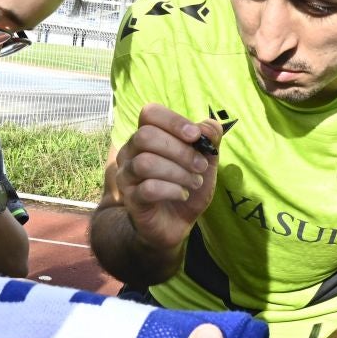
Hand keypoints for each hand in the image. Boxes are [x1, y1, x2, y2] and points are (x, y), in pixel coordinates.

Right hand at [109, 103, 222, 251]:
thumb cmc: (186, 186)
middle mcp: (131, 152)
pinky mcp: (131, 199)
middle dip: (180, 150)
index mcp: (147, 136)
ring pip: (145, 162)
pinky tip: (183, 194)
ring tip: (194, 182)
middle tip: (200, 166)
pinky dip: (172, 190)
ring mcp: (127, 176)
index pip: (149, 113)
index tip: (195, 136)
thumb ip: (209, 140)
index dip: (173, 121)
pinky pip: (148, 188)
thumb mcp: (206, 162)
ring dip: (178, 172)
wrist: (175, 224)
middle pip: (145, 136)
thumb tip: (208, 125)